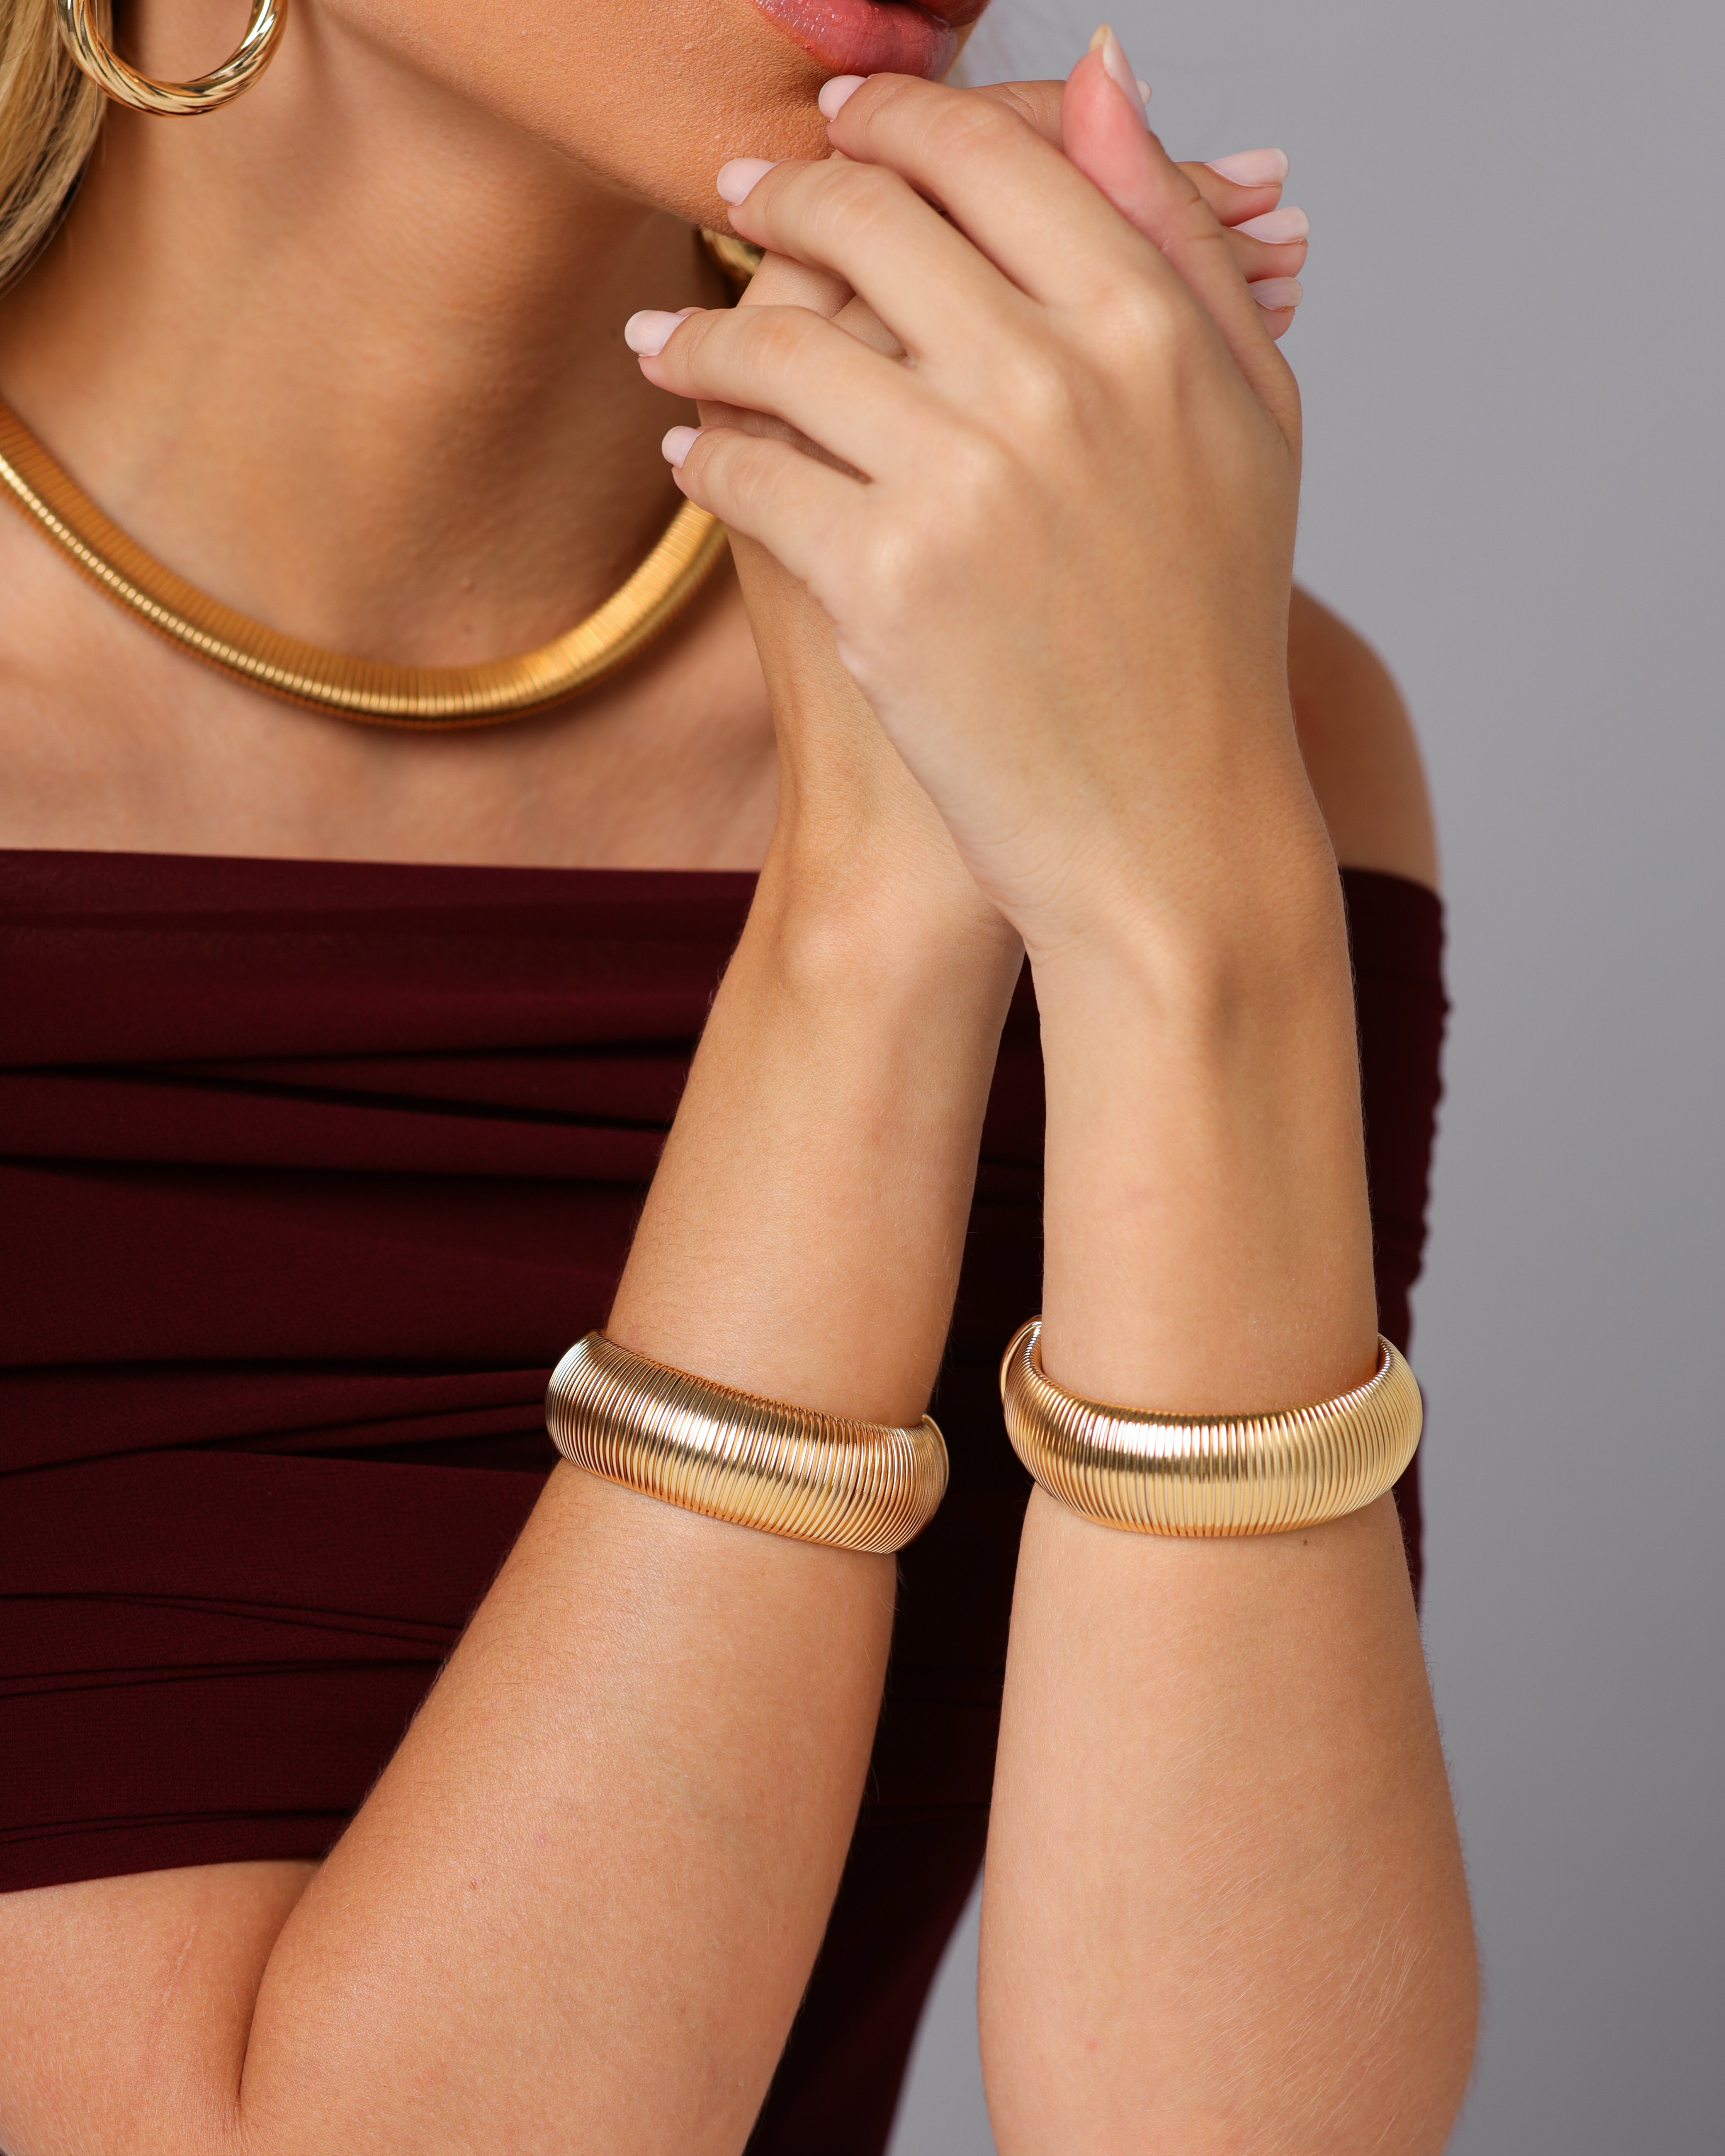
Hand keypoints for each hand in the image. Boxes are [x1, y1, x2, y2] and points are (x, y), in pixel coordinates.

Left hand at [635, 54, 1324, 967]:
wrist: (1170, 832)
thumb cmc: (1206, 635)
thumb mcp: (1246, 421)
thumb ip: (1176, 238)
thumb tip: (1106, 65)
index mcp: (1155, 329)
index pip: (992, 158)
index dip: (899, 125)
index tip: (845, 126)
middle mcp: (1062, 383)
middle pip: (873, 222)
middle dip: (788, 194)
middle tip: (741, 197)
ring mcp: (968, 481)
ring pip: (783, 340)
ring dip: (706, 329)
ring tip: (671, 339)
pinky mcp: (885, 580)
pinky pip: (749, 470)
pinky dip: (705, 452)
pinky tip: (690, 450)